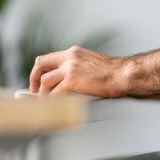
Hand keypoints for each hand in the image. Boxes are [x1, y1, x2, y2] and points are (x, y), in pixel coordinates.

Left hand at [29, 37, 159, 97]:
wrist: (125, 74)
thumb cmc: (115, 74)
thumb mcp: (93, 64)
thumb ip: (79, 69)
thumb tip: (71, 83)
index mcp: (74, 53)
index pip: (48, 58)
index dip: (40, 70)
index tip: (39, 80)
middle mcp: (69, 58)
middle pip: (40, 64)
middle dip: (34, 79)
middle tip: (34, 91)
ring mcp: (70, 69)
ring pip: (45, 81)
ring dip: (42, 94)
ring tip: (45, 103)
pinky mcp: (72, 81)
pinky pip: (55, 93)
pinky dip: (52, 101)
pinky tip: (54, 106)